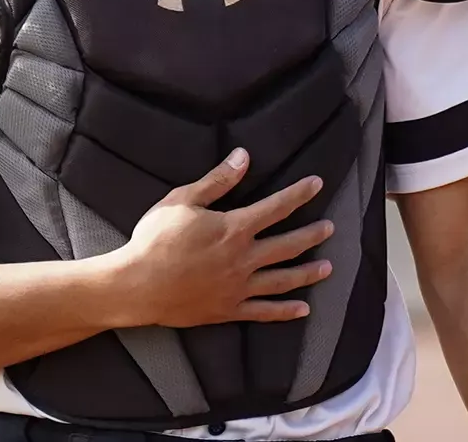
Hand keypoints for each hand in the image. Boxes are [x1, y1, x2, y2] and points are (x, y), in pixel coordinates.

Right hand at [107, 148, 335, 328]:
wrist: (137, 285)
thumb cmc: (155, 239)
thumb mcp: (182, 200)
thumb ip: (217, 181)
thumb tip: (243, 156)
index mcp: (234, 228)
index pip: (276, 207)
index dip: (298, 194)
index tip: (317, 184)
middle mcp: (244, 259)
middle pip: (288, 245)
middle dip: (312, 235)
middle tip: (330, 228)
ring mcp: (238, 287)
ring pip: (283, 280)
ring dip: (308, 273)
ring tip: (328, 268)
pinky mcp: (229, 310)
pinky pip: (264, 312)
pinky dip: (285, 312)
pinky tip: (303, 310)